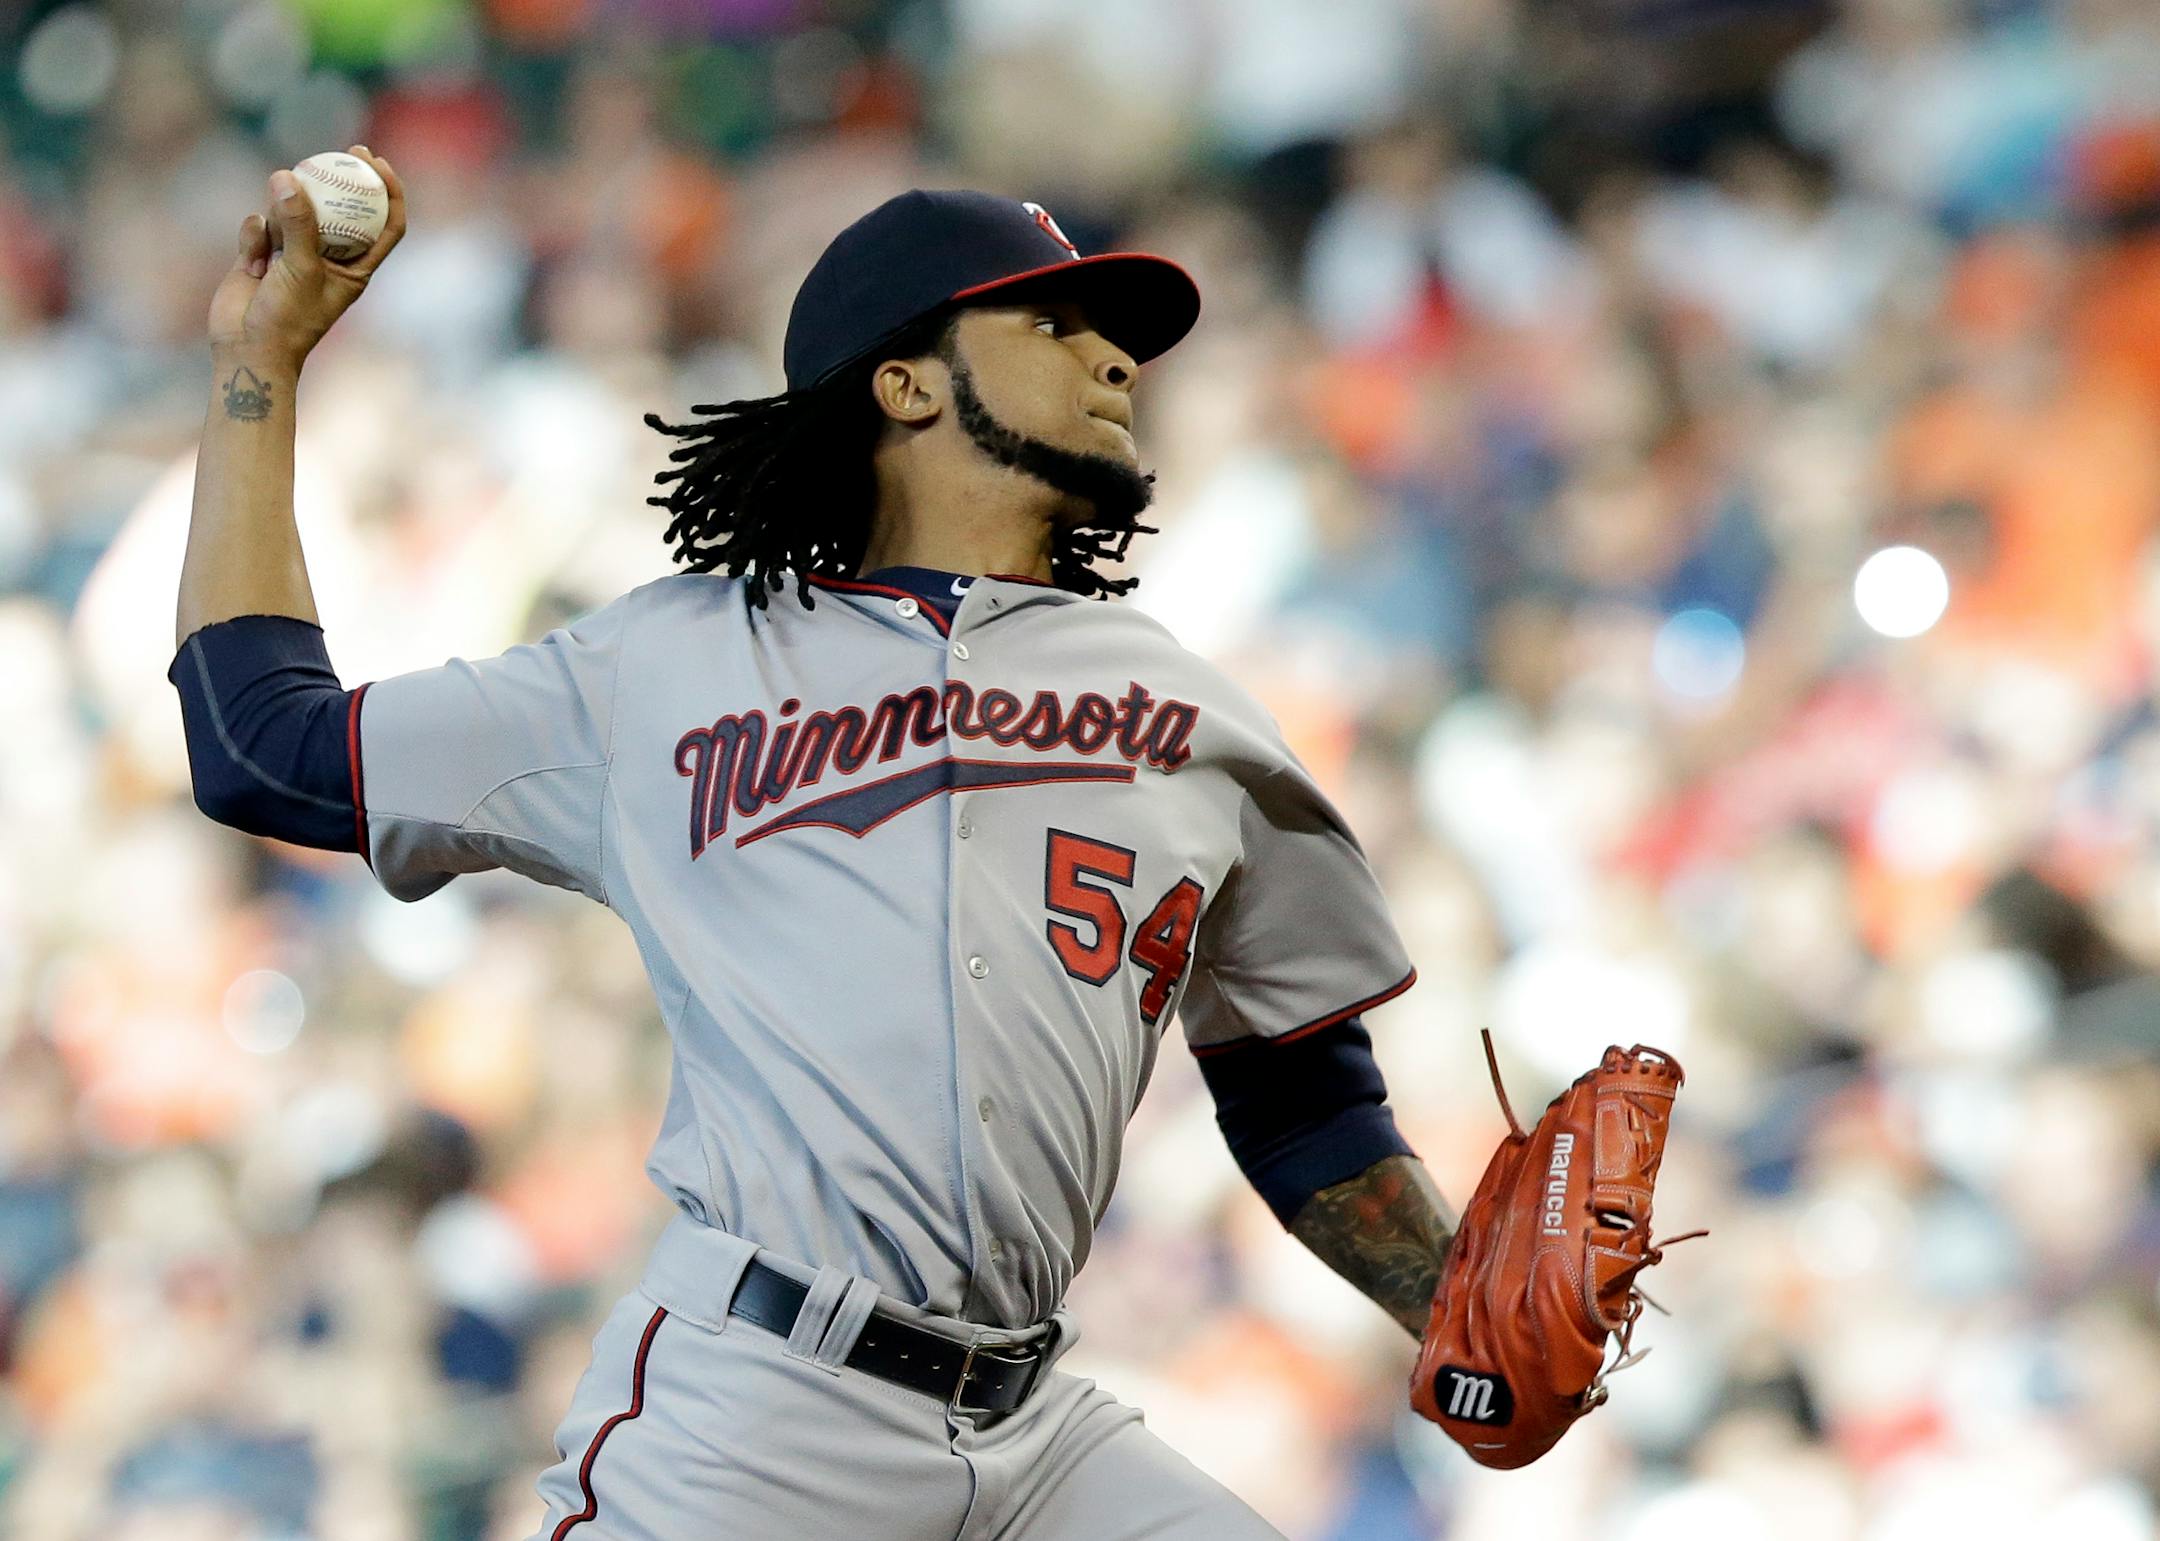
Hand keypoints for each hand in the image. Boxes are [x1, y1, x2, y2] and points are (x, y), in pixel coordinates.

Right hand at [207, 144, 405, 369]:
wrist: (247, 348)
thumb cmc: (288, 319)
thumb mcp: (301, 268)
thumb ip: (298, 223)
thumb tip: (287, 177)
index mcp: (356, 268)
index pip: (387, 225)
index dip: (389, 193)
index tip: (378, 163)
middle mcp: (328, 258)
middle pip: (341, 208)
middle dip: (341, 178)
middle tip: (341, 152)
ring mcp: (294, 253)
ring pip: (293, 211)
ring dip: (283, 212)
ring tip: (275, 238)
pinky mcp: (261, 252)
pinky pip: (260, 226)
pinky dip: (255, 234)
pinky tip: (251, 259)